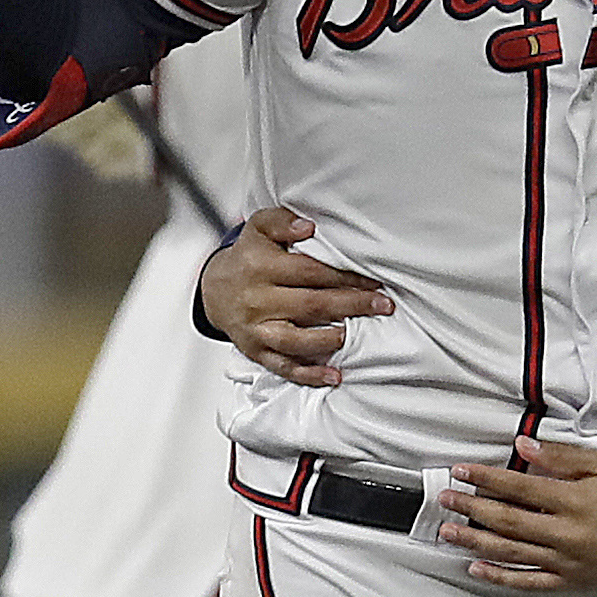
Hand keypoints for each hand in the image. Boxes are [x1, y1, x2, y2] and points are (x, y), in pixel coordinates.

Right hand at [200, 207, 392, 386]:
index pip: (310, 272)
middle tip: (382, 305)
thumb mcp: (258, 228)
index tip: (372, 280)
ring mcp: (257, 329)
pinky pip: (283, 366)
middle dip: (351, 305)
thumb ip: (281, 221)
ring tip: (353, 335)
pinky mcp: (257, 351)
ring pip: (296, 340)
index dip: (344, 276)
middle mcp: (258, 299)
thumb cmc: (248, 258)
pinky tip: (332, 376)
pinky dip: (309, 374)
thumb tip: (307, 227)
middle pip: (311, 305)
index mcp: (261, 267)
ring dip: (328, 340)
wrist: (215, 290)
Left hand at [438, 436, 596, 589]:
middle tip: (445, 500)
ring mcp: (567, 561)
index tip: (461, 471)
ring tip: (447, 533)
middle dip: (471, 509)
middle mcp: (567, 533)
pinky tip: (477, 568)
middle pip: (508, 521)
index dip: (485, 478)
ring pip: (511, 552)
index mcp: (574, 500)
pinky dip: (501, 576)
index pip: (518, 487)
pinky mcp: (571, 582)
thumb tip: (522, 445)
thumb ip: (560, 456)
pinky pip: (529, 582)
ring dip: (475, 542)